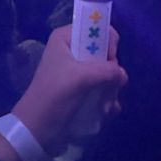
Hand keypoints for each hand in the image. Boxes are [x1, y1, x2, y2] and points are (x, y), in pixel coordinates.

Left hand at [10, 25, 126, 156]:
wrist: (37, 131)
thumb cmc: (54, 97)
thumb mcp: (79, 78)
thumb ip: (106, 71)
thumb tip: (122, 75)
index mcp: (66, 39)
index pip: (96, 29)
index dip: (108, 43)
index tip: (110, 61)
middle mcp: (73, 52)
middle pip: (105, 53)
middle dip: (111, 74)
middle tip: (110, 88)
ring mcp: (78, 72)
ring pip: (107, 73)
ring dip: (110, 90)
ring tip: (106, 107)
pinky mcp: (82, 91)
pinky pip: (104, 89)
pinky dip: (108, 99)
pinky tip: (107, 112)